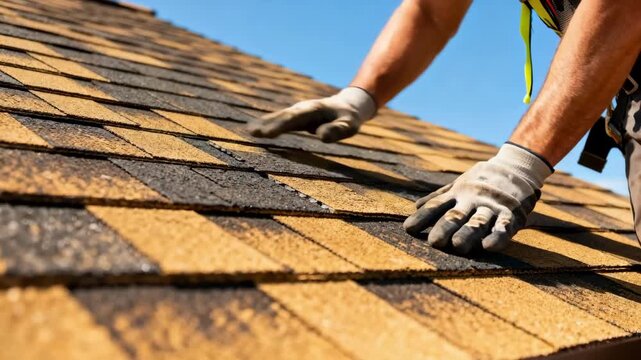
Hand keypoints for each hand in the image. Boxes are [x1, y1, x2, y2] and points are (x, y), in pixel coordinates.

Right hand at [247, 87, 376, 142]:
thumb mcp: (349, 125)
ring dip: (264, 123)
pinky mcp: (295, 116)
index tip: (267, 133)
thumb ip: (337, 130)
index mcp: (314, 110)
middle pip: (283, 116)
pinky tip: (254, 130)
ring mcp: (297, 111)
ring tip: (249, 131)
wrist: (347, 105)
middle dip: (268, 124)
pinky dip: (267, 124)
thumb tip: (321, 136)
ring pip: (279, 116)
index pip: (294, 118)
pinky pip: (280, 120)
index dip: (280, 125)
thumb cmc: (349, 118)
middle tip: (253, 133)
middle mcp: (302, 109)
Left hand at [403, 143, 552, 253]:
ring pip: (478, 222)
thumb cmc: (482, 180)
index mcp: (458, 193)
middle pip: (456, 215)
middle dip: (445, 228)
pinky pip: (504, 226)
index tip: (408, 229)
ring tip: (458, 246)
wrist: (517, 166)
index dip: (423, 217)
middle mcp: (473, 199)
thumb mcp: (459, 184)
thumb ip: (439, 196)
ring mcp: (492, 206)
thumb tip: (416, 206)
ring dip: (469, 233)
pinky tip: (488, 247)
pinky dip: (497, 236)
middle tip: (434, 242)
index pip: (437, 206)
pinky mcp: (512, 213)